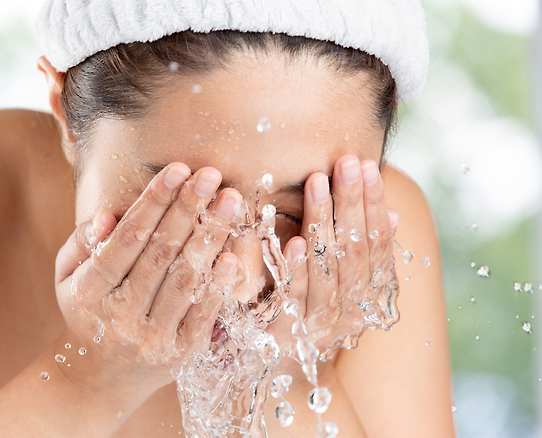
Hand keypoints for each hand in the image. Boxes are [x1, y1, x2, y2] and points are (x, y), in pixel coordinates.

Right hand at [53, 163, 243, 397]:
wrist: (100, 378)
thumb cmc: (85, 313)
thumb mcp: (66, 277)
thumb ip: (82, 243)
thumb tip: (109, 216)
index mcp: (89, 292)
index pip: (126, 239)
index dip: (153, 202)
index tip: (177, 170)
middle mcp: (120, 316)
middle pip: (160, 254)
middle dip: (188, 209)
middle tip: (210, 175)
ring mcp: (153, 337)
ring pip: (185, 279)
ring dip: (210, 236)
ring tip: (230, 201)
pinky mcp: (181, 353)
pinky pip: (204, 313)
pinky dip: (219, 283)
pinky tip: (233, 252)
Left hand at [271, 154, 399, 360]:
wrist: (279, 367)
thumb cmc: (310, 312)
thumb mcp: (343, 284)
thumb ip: (364, 253)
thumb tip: (393, 216)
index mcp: (368, 296)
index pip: (376, 243)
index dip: (373, 204)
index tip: (367, 166)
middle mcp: (351, 311)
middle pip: (355, 251)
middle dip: (351, 203)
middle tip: (346, 162)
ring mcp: (320, 324)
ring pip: (327, 269)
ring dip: (323, 222)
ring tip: (317, 182)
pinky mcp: (286, 333)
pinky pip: (294, 298)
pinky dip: (296, 269)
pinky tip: (296, 239)